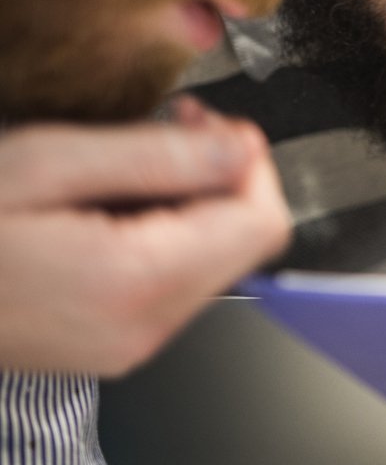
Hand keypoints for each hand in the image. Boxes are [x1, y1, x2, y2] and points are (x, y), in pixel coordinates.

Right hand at [0, 98, 288, 375]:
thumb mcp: (45, 164)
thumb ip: (157, 156)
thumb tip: (240, 145)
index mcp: (137, 281)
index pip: (262, 219)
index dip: (248, 160)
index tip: (205, 121)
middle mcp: (145, 327)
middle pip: (244, 242)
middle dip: (219, 178)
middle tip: (164, 131)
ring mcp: (130, 344)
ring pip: (212, 260)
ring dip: (185, 204)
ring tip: (114, 171)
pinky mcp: (111, 344)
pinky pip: (171, 281)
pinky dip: (157, 234)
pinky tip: (100, 209)